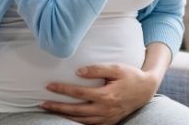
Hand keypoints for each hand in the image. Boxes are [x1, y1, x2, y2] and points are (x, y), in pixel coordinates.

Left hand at [40, 63, 158, 124]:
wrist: (146, 90)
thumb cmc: (130, 76)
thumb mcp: (116, 68)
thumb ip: (97, 69)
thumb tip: (78, 72)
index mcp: (106, 95)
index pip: (79, 93)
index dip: (63, 90)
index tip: (49, 86)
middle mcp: (105, 109)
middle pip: (76, 110)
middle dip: (58, 107)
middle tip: (42, 104)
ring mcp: (107, 118)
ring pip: (81, 121)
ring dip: (65, 117)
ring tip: (51, 111)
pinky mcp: (110, 122)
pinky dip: (77, 123)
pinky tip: (67, 119)